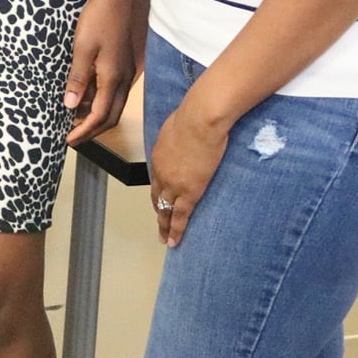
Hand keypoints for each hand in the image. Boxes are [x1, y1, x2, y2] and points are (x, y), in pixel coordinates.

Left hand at [64, 0, 140, 146]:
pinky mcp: (125, 66)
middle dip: (92, 130)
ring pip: (114, 105)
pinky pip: (115, 93)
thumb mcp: (82, 48)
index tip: (69, 141)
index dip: (85, 131)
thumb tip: (70, 105)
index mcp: (113, 79)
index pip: (100, 116)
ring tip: (74, 119)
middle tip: (72, 136)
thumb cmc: (98, 20)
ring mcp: (127, 73)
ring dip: (97, 116)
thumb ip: (78, 79)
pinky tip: (86, 97)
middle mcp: (124, 80)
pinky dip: (101, 102)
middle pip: (111, 116)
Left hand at [147, 96, 228, 247]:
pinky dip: (176, 230)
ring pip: (165, 210)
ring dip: (165, 225)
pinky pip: (180, 216)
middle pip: (157, 197)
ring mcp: (173, 184)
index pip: (157, 180)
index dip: (158, 192)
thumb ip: (176, 139)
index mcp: (158, 157)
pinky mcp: (189, 191)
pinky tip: (174, 241)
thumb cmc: (192, 117)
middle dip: (158, 211)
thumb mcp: (176, 128)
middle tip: (160, 225)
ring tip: (165, 239)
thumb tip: (182, 140)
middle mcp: (161, 173)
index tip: (160, 200)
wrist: (200, 120)